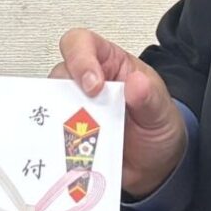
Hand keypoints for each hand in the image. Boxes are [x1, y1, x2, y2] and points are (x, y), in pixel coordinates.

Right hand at [54, 28, 187, 198]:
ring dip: (61, 126)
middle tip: (86, 120)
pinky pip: (53, 140)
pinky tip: (74, 159)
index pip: (81, 43)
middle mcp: (84, 85)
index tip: (94, 85)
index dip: (80, 58)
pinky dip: (59, 150)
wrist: (156, 166)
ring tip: (81, 145)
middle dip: (68, 97)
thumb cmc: (156, 127)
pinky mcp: (68, 139)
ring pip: (50, 109)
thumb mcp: (161, 111)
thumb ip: (150, 97)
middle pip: (58, 77)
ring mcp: (73, 112)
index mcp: (108, 64)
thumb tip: (136, 82)